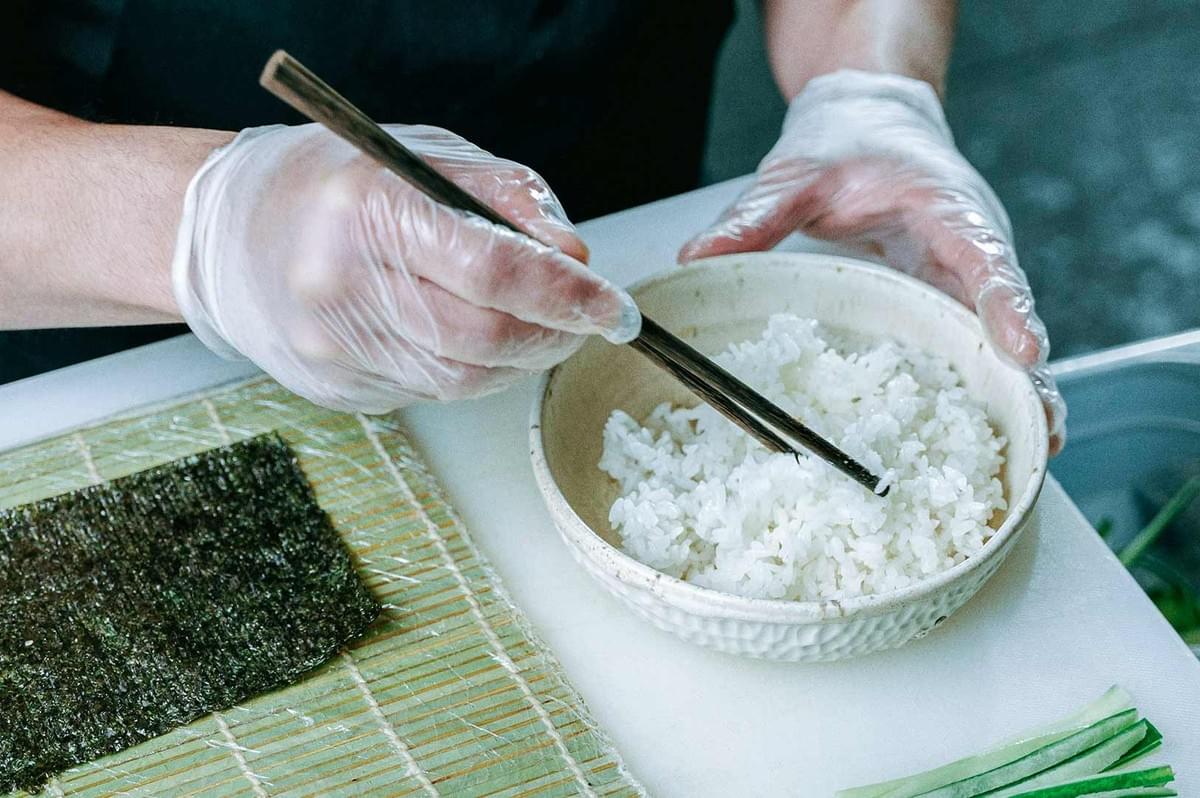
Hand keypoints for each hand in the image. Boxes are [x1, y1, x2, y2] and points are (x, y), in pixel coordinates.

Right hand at [172, 124, 638, 412]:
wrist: (228, 236)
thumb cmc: (333, 185)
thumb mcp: (425, 155)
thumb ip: (507, 198)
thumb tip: (575, 257)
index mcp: (366, 209)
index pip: (493, 268)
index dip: (568, 296)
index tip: (613, 307)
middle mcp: (341, 284)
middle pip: (486, 337)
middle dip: (555, 335)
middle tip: (585, 319)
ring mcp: (333, 346)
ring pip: (466, 378)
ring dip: (521, 358)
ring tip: (534, 325)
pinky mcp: (335, 387)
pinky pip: (433, 392)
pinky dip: (475, 371)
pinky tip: (472, 339)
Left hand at [680, 70, 1064, 452]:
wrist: (873, 121)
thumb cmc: (845, 143)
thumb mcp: (794, 174)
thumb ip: (755, 215)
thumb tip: (697, 258)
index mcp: (946, 207)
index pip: (983, 254)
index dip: (1005, 304)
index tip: (1021, 346)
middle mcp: (970, 247)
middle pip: (1010, 313)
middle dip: (1029, 372)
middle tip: (1041, 429)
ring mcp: (965, 278)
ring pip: (1003, 338)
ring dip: (1021, 391)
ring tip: (1035, 449)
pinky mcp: (950, 299)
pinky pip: (975, 345)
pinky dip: (990, 387)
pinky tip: (995, 438)